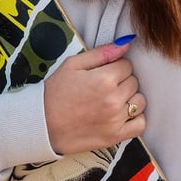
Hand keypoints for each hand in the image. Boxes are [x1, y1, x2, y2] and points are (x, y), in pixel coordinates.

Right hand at [43, 40, 145, 154]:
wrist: (41, 124)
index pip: (127, 65)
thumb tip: (126, 44)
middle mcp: (113, 100)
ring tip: (112, 101)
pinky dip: (135, 119)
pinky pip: (140, 125)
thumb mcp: (72, 65)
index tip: (103, 73)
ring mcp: (115, 120)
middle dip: (122, 82)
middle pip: (134, 82)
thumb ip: (101, 53)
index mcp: (104, 79)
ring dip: (130, 99)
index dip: (115, 67)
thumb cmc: (55, 93)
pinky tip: (122, 115)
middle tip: (103, 88)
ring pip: (139, 102)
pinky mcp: (115, 136)